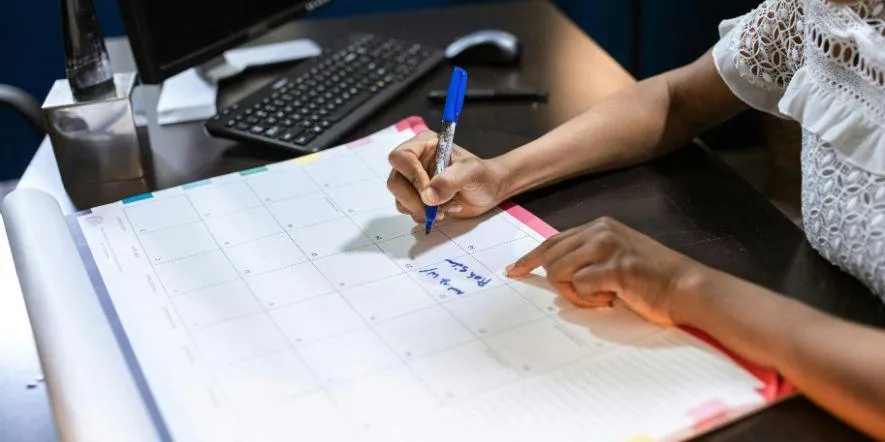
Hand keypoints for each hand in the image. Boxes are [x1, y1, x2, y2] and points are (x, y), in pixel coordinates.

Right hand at [386, 130, 508, 222]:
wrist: (489, 191)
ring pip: (400, 198)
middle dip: (414, 200)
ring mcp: (414, 181)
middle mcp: (415, 161)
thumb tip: (428, 197)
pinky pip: (408, 210)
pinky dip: (425, 216)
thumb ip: (450, 181)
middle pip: (395, 181)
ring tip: (447, 208)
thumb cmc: (483, 175)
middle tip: (434, 210)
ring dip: (422, 210)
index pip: (401, 157)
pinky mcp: (417, 198)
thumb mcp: (472, 172)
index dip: (412, 176)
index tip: (429, 194)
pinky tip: (444, 211)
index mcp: (425, 145)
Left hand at [506, 217, 703, 325]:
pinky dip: (591, 300)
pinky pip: (579, 286)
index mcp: (599, 226)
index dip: (531, 258)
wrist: (688, 288)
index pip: (553, 241)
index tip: (515, 270)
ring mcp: (606, 246)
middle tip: (588, 295)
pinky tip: (614, 298)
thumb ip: (587, 259)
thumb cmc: (652, 281)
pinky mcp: (613, 266)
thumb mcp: (614, 259)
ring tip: (604, 296)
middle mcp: (600, 230)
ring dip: (576, 293)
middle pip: (551, 257)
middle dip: (559, 283)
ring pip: (559, 272)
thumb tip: (553, 272)